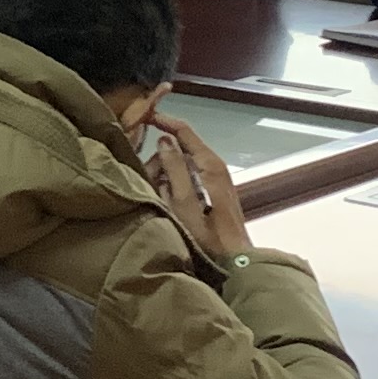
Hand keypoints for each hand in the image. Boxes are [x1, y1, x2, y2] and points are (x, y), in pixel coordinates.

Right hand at [141, 111, 248, 262]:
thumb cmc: (207, 235)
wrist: (234, 262)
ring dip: (166, 174)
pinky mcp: (215, 191)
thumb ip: (174, 168)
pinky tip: (167, 201)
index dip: (163, 121)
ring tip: (156, 195)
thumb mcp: (184, 202)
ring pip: (183, 163)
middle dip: (160, 159)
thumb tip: (164, 139)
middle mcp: (215, 166)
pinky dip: (175, 183)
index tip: (142, 116)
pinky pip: (189, 177)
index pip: (184, 131)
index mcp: (209, 164)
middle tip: (146, 179)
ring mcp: (217, 178)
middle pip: (181, 148)